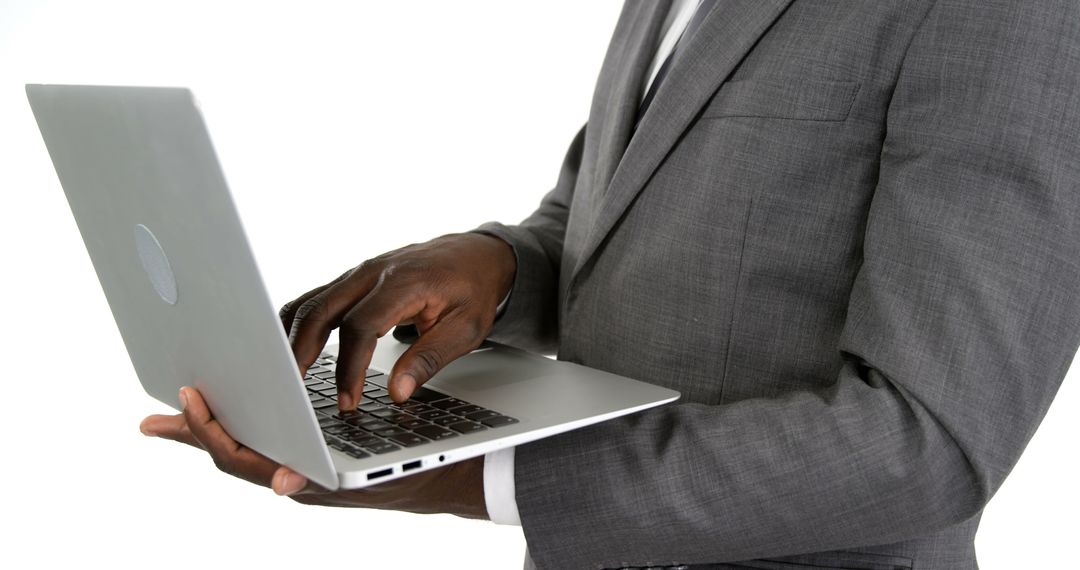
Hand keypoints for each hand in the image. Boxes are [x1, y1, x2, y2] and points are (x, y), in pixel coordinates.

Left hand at [140, 387, 487, 517]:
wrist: (444, 479)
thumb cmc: (416, 469)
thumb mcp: (383, 464)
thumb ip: (331, 477)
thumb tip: (279, 485)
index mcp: (305, 481)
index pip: (241, 459)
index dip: (210, 433)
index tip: (190, 401)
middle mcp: (296, 477)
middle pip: (231, 454)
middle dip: (193, 434)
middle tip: (154, 419)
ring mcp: (300, 467)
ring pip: (245, 447)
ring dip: (209, 431)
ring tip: (176, 415)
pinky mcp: (308, 456)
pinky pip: (266, 441)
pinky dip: (241, 425)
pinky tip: (236, 411)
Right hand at [279, 233, 515, 408]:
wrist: (475, 254)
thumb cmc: (472, 288)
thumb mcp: (466, 328)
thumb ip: (430, 358)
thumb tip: (398, 391)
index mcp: (403, 282)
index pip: (361, 327)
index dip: (349, 367)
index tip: (348, 400)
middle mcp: (373, 272)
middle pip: (321, 310)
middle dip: (302, 354)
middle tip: (294, 393)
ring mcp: (359, 273)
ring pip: (311, 303)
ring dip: (293, 339)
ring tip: (285, 377)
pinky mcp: (353, 280)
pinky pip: (316, 299)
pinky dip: (300, 325)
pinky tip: (293, 350)